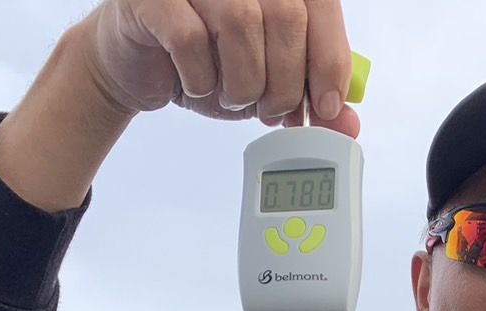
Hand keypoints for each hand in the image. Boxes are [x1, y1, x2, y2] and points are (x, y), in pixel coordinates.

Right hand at [85, 0, 359, 132]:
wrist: (138, 65)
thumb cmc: (208, 63)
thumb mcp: (267, 82)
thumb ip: (309, 96)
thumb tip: (348, 124)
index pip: (319, 3)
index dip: (329, 57)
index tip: (326, 105)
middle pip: (285, 16)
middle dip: (286, 81)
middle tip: (273, 111)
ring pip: (240, 24)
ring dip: (243, 82)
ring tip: (234, 98)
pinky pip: (190, 39)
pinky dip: (201, 79)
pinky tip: (199, 87)